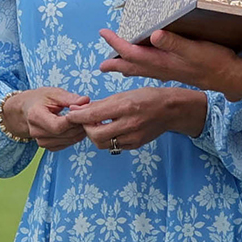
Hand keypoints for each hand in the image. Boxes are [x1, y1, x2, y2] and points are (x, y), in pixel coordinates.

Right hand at [1, 88, 89, 151]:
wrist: (26, 110)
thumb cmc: (39, 99)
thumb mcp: (53, 93)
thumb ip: (70, 98)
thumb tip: (86, 101)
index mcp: (35, 116)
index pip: (58, 125)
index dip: (73, 120)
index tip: (83, 111)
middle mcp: (36, 132)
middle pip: (65, 134)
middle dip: (79, 125)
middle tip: (87, 115)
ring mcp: (41, 141)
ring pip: (69, 140)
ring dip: (80, 131)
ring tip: (82, 119)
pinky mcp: (48, 146)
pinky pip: (67, 144)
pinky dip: (75, 136)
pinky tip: (76, 127)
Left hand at [67, 86, 207, 148]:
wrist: (170, 110)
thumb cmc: (146, 97)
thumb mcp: (123, 94)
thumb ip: (101, 104)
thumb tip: (79, 109)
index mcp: (124, 107)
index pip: (92, 115)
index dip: (77, 116)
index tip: (71, 114)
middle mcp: (128, 124)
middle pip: (95, 135)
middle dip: (85, 128)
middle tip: (85, 121)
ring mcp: (133, 137)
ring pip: (103, 144)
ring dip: (95, 136)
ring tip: (97, 125)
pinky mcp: (135, 145)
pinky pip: (114, 147)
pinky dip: (107, 140)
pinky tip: (110, 130)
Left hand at [100, 28, 241, 100]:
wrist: (230, 78)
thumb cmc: (214, 62)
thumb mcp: (195, 49)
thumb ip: (174, 43)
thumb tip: (154, 35)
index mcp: (162, 62)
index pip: (132, 52)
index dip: (116, 43)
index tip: (104, 33)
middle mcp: (162, 69)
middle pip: (132, 66)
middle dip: (116, 63)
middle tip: (101, 67)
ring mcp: (168, 73)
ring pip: (141, 71)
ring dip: (127, 69)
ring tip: (116, 69)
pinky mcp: (176, 73)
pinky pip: (151, 72)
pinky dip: (142, 70)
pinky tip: (145, 70)